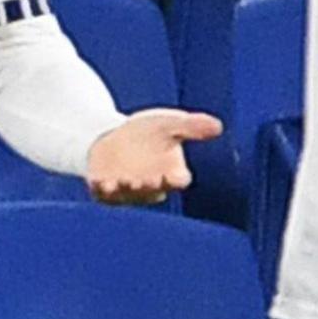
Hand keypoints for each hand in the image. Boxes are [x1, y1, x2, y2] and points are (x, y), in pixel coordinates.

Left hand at [85, 107, 222, 205]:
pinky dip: (102, 189)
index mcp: (171, 172)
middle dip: (151, 185)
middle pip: (153, 190)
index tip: (176, 176)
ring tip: (121, 181)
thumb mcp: (168, 124)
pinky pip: (103, 194)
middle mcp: (151, 185)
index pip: (178, 180)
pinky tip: (99, 182)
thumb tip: (218, 126)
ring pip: (128, 194)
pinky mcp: (104, 189)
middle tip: (149, 180)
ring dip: (125, 189)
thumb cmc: (149, 133)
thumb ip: (191, 126)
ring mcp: (127, 189)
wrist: (114, 136)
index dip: (177, 179)